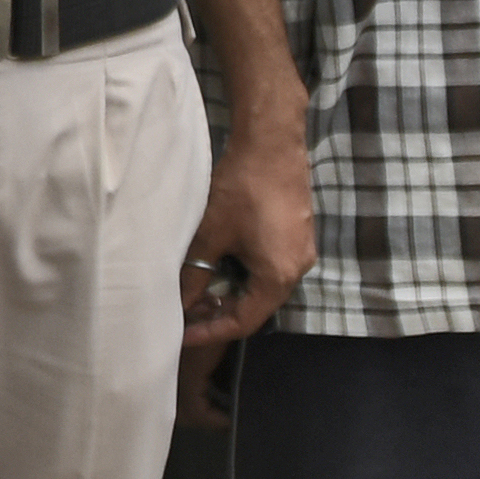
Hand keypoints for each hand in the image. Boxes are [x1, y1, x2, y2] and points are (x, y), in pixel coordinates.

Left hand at [183, 137, 308, 350]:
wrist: (272, 143)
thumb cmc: (241, 189)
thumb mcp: (210, 235)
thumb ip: (194, 274)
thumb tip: (178, 303)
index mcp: (279, 277)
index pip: (244, 321)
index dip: (211, 331)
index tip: (183, 335)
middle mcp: (298, 269)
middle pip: (257, 307)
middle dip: (220, 313)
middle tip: (187, 313)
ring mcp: (301, 251)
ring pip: (263, 287)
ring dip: (233, 292)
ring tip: (199, 292)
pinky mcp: (298, 234)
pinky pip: (271, 267)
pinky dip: (245, 274)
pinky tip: (222, 267)